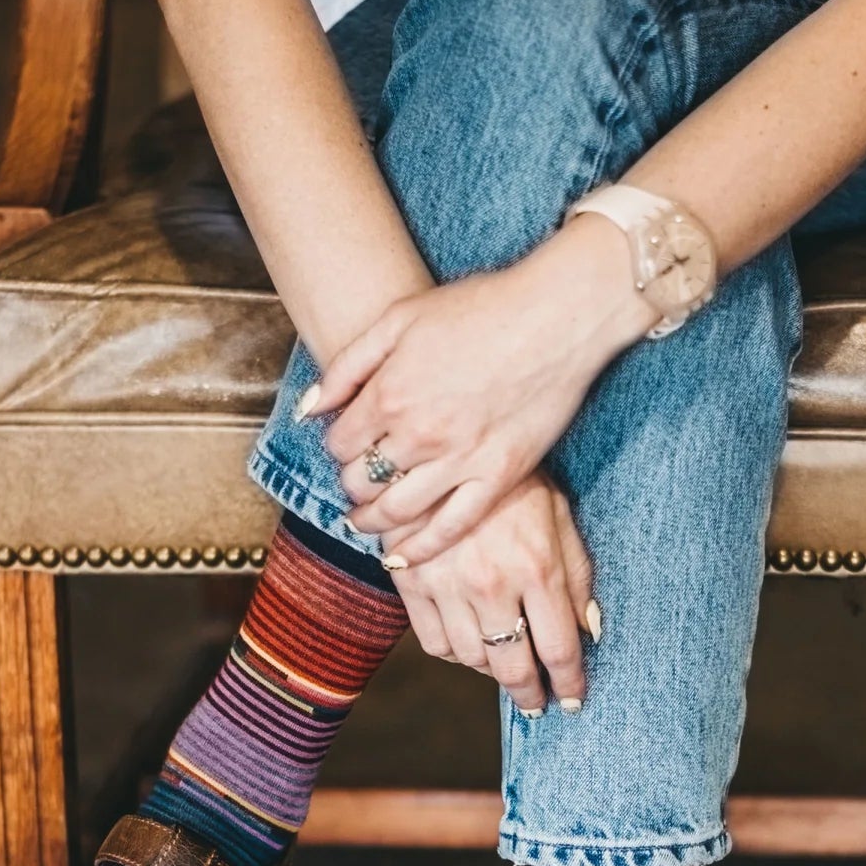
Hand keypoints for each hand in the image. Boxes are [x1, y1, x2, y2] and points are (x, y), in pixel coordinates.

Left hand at [310, 215, 653, 564]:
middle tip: (357, 484)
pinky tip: (401, 557)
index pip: (339, 444)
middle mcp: (418, 434)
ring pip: (396, 512)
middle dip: (351, 485)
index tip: (346, 448)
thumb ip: (348, 366)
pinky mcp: (498, 478)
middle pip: (361, 481)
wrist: (555, 317)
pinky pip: (450, 527)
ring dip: (372, 522)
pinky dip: (420, 549)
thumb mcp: (400, 318)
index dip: (337, 448)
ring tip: (365, 522)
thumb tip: (311, 410)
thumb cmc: (481, 307)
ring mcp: (459, 460)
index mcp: (389, 393)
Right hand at [388, 471, 596, 713]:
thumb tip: (591, 631)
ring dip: (492, 669)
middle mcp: (492, 584)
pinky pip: (435, 644)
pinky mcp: (412, 582)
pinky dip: (454, 652)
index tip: (572, 701)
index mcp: (537, 568)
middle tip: (536, 703)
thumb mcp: (559, 517)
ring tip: (504, 663)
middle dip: (529, 693)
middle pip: (513, 667)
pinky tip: (469, 642)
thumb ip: (578, 575)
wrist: (444, 445)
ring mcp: (448, 585)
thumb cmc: (513, 482)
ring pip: (472, 659)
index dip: (569, 683)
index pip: (560, 649)